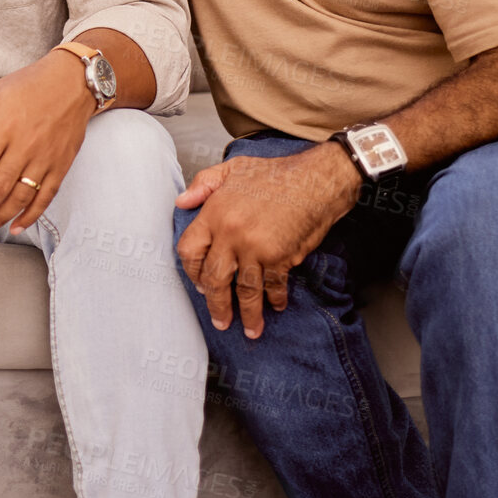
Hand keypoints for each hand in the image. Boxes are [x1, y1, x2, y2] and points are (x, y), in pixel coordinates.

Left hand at [0, 51, 94, 237]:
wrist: (73, 81)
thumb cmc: (28, 85)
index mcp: (3, 128)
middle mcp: (24, 146)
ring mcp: (45, 158)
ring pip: (20, 197)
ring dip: (0, 217)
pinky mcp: (61, 165)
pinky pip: (46, 197)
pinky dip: (31, 215)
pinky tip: (16, 227)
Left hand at [174, 144, 360, 337]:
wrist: (315, 180)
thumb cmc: (274, 173)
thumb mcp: (231, 168)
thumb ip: (203, 184)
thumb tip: (182, 202)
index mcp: (214, 213)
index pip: (189, 251)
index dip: (191, 270)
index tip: (198, 283)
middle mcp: (230, 234)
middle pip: (214, 279)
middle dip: (216, 304)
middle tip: (220, 320)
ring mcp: (255, 248)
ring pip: (244, 290)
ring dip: (247, 313)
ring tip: (249, 329)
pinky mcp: (279, 257)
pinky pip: (273, 286)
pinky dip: (274, 299)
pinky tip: (276, 306)